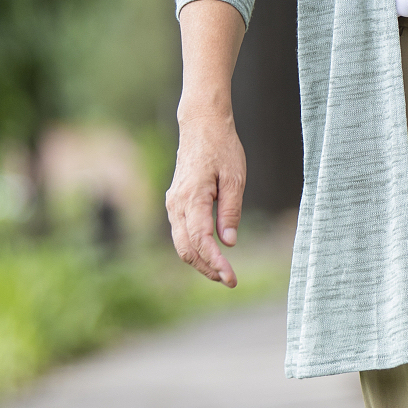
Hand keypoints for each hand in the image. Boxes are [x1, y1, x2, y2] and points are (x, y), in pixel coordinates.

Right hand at [165, 110, 245, 286]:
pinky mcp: (175, 203)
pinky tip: (212, 254)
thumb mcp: (235, 178)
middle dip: (207, 268)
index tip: (231, 278)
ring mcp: (172, 204)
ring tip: (223, 272)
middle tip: (230, 280)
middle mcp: (176, 204)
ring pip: (181, 243)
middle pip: (186, 248)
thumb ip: (230, 210)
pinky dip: (195, 248)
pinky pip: (181, 233)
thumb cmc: (222, 148)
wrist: (201, 126)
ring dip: (200, 261)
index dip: (215, 262)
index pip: (201, 240)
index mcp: (192, 198)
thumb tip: (228, 242)